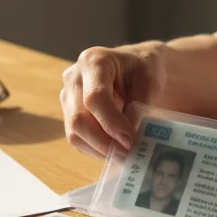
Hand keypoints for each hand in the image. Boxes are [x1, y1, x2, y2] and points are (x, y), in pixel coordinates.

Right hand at [60, 43, 161, 157]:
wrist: (135, 66)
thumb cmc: (143, 69)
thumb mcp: (149, 82)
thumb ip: (137, 108)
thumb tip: (128, 138)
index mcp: (94, 61)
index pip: (95, 97)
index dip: (111, 123)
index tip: (131, 140)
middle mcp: (74, 77)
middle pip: (79, 118)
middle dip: (104, 142)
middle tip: (128, 155)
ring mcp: (68, 95)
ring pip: (74, 132)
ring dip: (99, 149)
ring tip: (123, 155)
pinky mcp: (69, 112)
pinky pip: (77, 138)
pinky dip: (95, 149)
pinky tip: (114, 150)